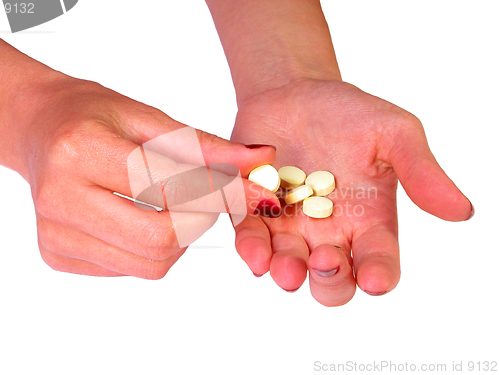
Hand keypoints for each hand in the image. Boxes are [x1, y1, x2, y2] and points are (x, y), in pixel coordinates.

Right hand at [4, 74, 279, 277]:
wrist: (40, 130)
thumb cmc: (94, 116)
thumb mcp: (150, 119)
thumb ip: (208, 147)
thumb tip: (263, 160)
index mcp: (82, 150)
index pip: (168, 186)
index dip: (220, 193)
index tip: (257, 194)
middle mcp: (61, 198)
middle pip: (161, 237)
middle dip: (200, 220)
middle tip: (205, 197)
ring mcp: (55, 233)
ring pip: (152, 263)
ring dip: (180, 237)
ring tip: (167, 203)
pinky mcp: (57, 255)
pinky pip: (131, 268)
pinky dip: (153, 248)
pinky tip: (139, 215)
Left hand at [231, 79, 472, 305]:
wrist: (296, 93)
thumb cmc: (350, 114)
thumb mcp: (393, 133)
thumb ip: (420, 171)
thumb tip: (462, 211)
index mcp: (368, 221)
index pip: (378, 262)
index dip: (379, 276)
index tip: (376, 279)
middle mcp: (329, 232)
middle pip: (332, 279)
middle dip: (330, 282)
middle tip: (327, 262)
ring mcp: (289, 227)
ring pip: (289, 268)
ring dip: (288, 273)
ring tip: (290, 269)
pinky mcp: (254, 214)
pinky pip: (253, 242)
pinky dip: (253, 251)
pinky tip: (256, 255)